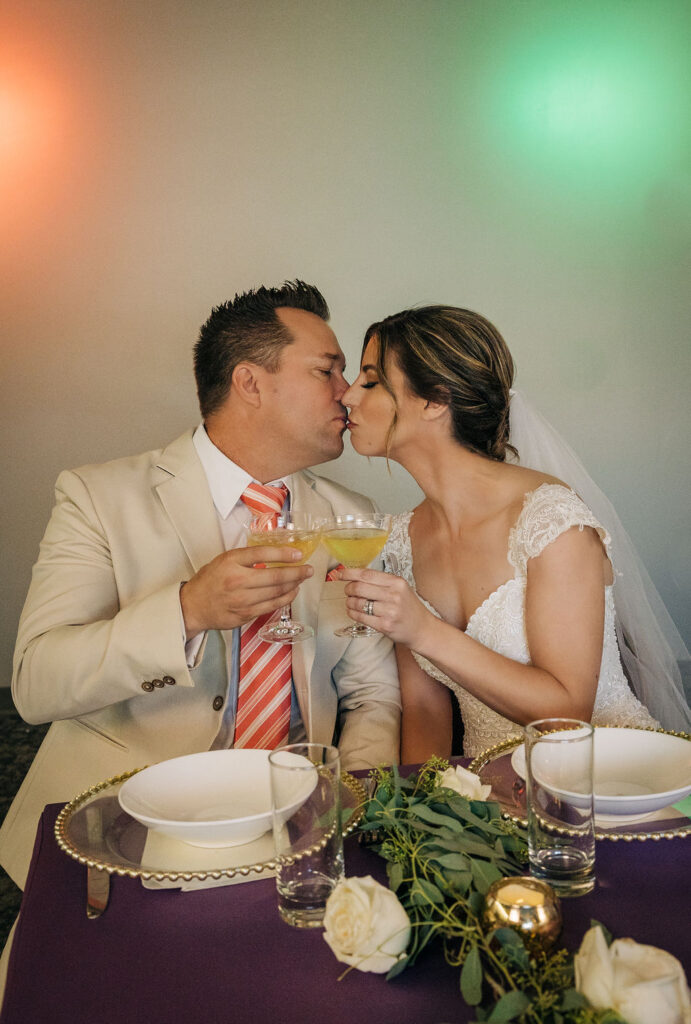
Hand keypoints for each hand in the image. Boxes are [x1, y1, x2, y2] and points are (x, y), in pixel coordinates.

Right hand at [180, 545, 313, 638]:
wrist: (193, 607)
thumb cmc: (210, 580)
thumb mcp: (224, 560)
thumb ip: (247, 557)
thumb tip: (276, 553)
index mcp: (231, 562)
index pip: (262, 554)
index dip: (284, 553)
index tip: (298, 554)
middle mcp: (237, 580)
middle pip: (275, 576)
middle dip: (297, 572)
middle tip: (308, 569)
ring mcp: (242, 600)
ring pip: (276, 592)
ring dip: (294, 585)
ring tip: (302, 579)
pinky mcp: (245, 615)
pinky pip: (271, 606)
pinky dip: (285, 598)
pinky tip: (292, 592)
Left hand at [341, 567, 431, 647]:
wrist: (422, 628)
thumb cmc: (408, 607)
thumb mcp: (400, 588)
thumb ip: (381, 582)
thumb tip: (356, 576)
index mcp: (396, 582)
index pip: (367, 574)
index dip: (350, 573)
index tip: (340, 574)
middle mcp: (393, 595)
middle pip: (359, 588)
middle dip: (348, 589)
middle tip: (347, 590)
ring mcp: (389, 611)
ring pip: (358, 603)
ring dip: (349, 602)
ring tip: (350, 602)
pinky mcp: (385, 625)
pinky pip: (361, 617)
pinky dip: (352, 613)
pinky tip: (353, 611)